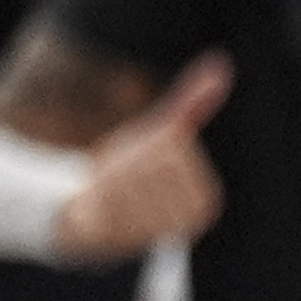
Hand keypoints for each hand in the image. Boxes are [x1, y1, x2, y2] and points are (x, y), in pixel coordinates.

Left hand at [52, 55, 230, 260]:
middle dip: (126, 157)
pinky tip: (89, 201)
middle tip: (118, 176)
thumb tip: (221, 63)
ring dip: (106, 174)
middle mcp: (182, 223)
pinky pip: (99, 193)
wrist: (79, 215)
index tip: (144, 162)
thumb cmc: (126, 173)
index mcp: (206, 200)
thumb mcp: (161, 135)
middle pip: (149, 159)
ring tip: (102, 191)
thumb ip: (192, 105)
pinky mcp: (112, 237)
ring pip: (123, 175)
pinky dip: (88, 188)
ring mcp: (152, 233)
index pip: (175, 145)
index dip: (150, 144)